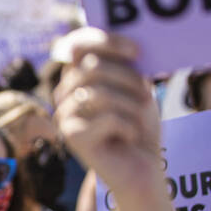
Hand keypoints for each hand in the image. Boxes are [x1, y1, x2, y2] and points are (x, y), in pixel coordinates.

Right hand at [53, 29, 163, 202]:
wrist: (140, 169)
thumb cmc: (138, 127)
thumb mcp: (136, 88)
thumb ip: (125, 66)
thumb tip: (130, 45)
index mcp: (76, 77)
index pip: (78, 45)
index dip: (106, 41)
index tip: (137, 52)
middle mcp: (63, 94)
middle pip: (92, 67)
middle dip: (129, 78)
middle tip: (147, 96)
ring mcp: (64, 115)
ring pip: (99, 93)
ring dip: (131, 104)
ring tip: (140, 118)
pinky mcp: (72, 137)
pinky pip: (107, 118)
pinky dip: (129, 125)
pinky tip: (130, 137)